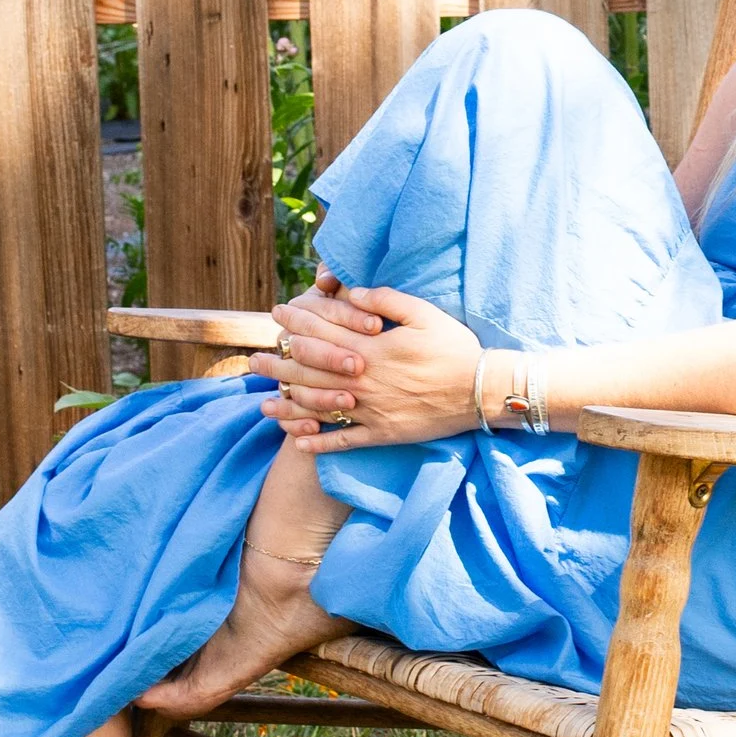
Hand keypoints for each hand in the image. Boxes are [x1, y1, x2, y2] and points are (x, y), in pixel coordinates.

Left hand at [261, 283, 479, 447]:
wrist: (481, 391)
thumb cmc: (455, 348)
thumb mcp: (424, 313)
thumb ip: (385, 300)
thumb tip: (350, 293)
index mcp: (371, 349)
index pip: (323, 333)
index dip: (297, 322)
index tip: (277, 314)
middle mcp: (364, 380)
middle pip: (310, 371)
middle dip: (279, 363)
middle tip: (253, 360)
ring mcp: (371, 410)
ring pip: (319, 408)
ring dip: (288, 405)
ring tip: (263, 402)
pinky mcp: (382, 434)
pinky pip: (344, 440)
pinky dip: (319, 442)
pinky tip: (298, 442)